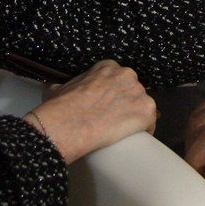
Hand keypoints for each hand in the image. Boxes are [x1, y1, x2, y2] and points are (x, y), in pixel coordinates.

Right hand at [25, 60, 155, 163]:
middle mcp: (127, 75)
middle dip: (126, 103)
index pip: (118, 78)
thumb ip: (63, 86)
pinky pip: (150, 122)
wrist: (70, 123)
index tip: (108, 105)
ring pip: (141, 106)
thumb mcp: (58, 89)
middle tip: (113, 119)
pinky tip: (136, 138)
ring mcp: (138, 92)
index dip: (114, 93)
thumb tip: (54, 88)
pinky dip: (145, 130)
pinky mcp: (146, 111)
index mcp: (108, 67)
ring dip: (135, 117)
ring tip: (122, 132)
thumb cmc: (62, 107)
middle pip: (132, 91)